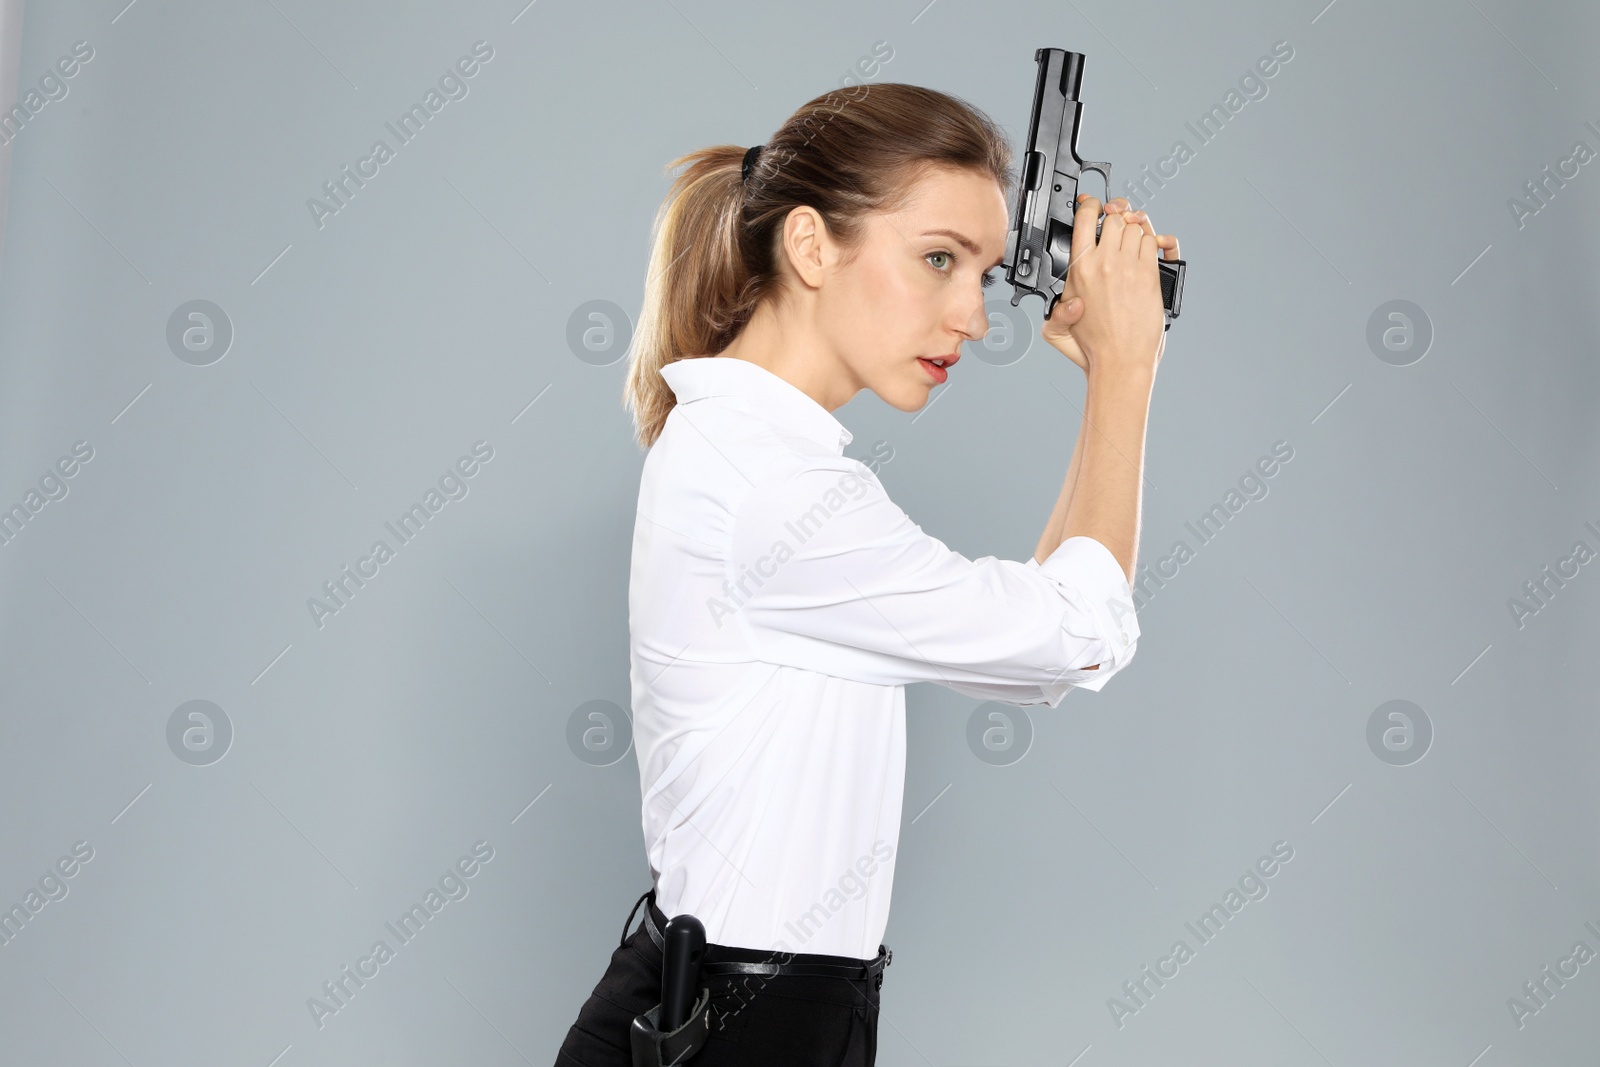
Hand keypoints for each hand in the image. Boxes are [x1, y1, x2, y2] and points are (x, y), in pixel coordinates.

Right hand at [1046, 194, 1173, 379]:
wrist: (1121, 361)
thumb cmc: (1093, 347)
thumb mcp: (1055, 330)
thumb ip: (1053, 310)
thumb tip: (1066, 297)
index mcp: (1079, 269)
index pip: (1085, 217)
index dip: (1091, 205)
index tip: (1093, 206)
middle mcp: (1105, 263)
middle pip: (1114, 218)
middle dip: (1115, 219)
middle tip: (1115, 226)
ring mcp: (1129, 266)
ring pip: (1135, 227)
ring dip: (1134, 232)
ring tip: (1130, 243)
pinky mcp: (1150, 274)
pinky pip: (1152, 242)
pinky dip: (1151, 243)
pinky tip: (1144, 254)